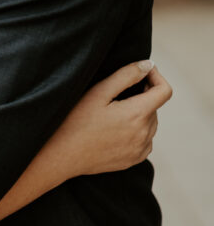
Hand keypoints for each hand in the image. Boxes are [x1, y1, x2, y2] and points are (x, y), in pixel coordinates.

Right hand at [50, 61, 171, 176]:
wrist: (62, 155)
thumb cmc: (75, 121)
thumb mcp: (98, 92)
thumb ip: (126, 76)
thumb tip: (148, 65)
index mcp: (137, 114)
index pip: (165, 91)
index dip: (156, 77)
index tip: (141, 72)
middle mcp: (144, 134)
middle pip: (155, 106)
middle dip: (142, 95)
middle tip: (117, 93)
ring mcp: (140, 149)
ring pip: (150, 123)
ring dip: (140, 113)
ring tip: (113, 112)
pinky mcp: (133, 160)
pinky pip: (144, 140)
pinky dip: (136, 131)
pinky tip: (115, 129)